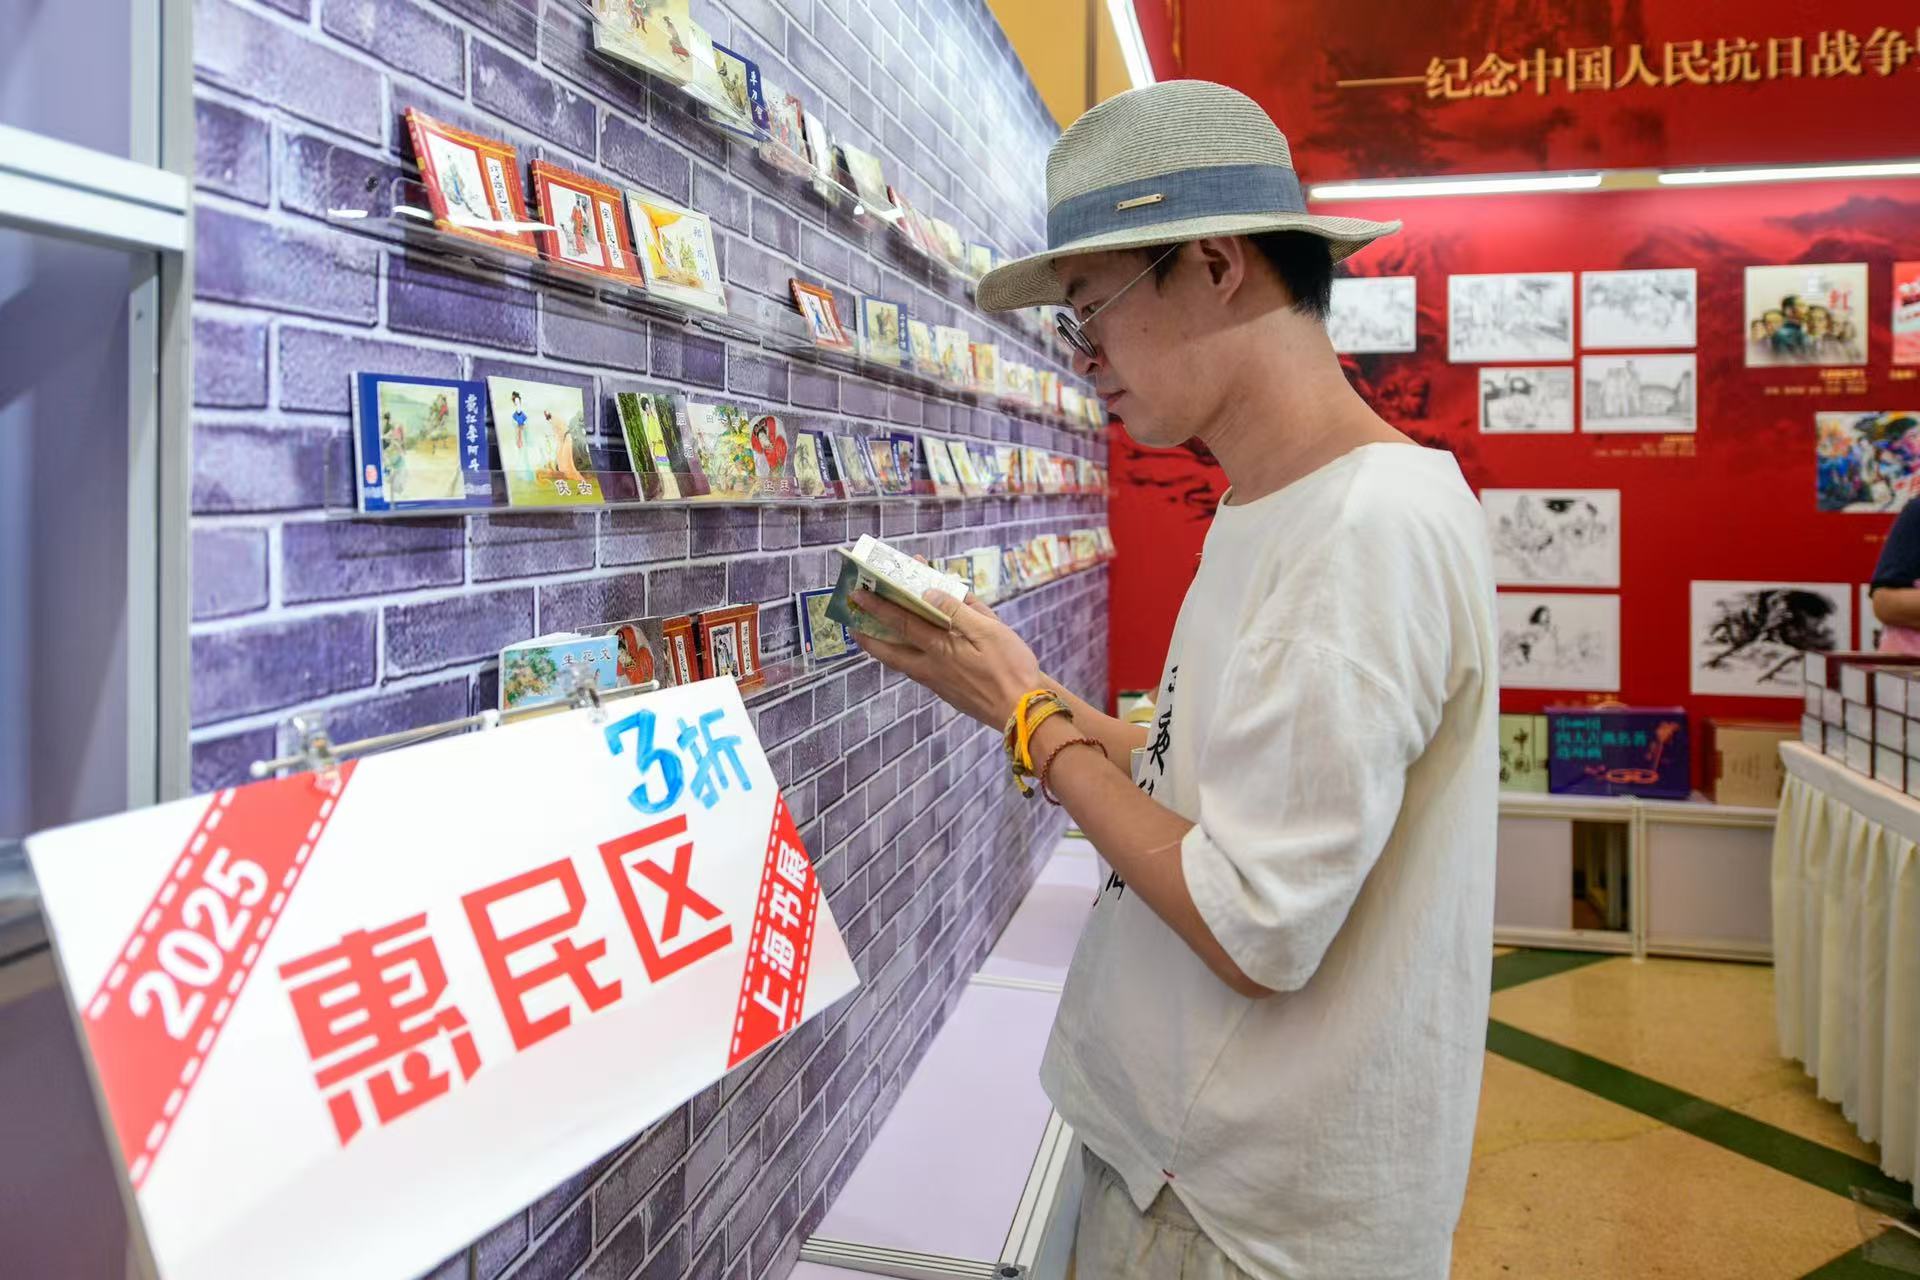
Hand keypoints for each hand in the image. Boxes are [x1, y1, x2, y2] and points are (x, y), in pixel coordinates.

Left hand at [850, 589, 1041, 728]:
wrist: (1023, 711)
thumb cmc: (1011, 668)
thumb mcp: (989, 630)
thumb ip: (957, 610)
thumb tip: (928, 593)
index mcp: (941, 649)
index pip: (902, 622)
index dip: (879, 606)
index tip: (858, 594)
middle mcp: (932, 668)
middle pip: (891, 652)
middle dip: (870, 636)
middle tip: (852, 623)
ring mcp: (938, 683)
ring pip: (904, 663)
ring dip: (887, 648)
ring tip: (876, 635)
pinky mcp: (948, 693)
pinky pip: (921, 670)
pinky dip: (912, 656)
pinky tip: (918, 651)